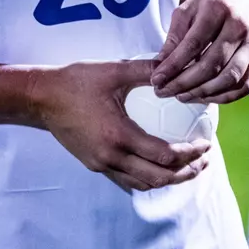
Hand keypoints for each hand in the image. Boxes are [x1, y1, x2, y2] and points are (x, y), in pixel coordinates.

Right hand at [27, 58, 209, 192]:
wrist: (41, 97)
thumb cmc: (76, 81)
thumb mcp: (113, 71)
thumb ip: (145, 69)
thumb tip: (173, 64)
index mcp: (119, 136)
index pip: (165, 156)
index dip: (190, 154)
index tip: (206, 144)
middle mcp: (112, 157)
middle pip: (159, 177)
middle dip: (186, 172)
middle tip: (204, 160)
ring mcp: (102, 164)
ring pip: (144, 184)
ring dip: (168, 179)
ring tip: (187, 167)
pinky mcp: (94, 164)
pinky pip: (127, 180)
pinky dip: (148, 177)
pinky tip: (157, 165)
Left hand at [151, 0, 248, 104]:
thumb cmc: (209, 4)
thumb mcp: (187, 10)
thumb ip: (174, 37)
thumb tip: (159, 66)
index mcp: (217, 10)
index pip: (193, 44)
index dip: (173, 65)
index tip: (156, 79)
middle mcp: (239, 27)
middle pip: (211, 64)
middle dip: (184, 83)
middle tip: (164, 92)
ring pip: (230, 78)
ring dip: (203, 93)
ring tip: (181, 96)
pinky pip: (245, 85)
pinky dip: (224, 96)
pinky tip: (204, 97)